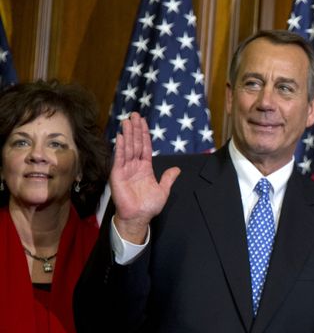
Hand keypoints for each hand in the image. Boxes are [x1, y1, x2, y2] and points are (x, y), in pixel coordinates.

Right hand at [110, 112, 180, 242]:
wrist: (139, 217)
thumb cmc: (149, 206)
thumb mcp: (163, 190)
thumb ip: (168, 178)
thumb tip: (177, 169)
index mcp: (145, 168)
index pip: (145, 147)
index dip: (144, 134)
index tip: (143, 122)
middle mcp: (134, 166)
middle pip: (135, 144)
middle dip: (135, 129)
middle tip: (134, 115)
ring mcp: (125, 169)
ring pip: (128, 148)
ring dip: (128, 134)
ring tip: (127, 121)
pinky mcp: (117, 175)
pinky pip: (119, 159)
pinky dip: (120, 148)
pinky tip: (121, 137)